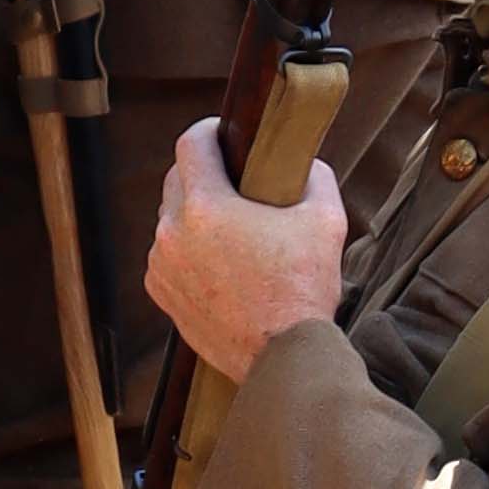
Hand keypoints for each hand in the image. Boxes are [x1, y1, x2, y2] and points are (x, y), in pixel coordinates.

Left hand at [144, 117, 346, 381]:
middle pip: (177, 178)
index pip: (191, 143)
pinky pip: (167, 256)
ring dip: (195, 215)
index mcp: (206, 207)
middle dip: (203, 172)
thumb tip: (303, 164)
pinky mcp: (162, 294)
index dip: (209, 130)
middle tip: (234, 181)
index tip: (224, 134)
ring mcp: (162, 266)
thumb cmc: (304, 290)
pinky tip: (220, 263)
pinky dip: (187, 251)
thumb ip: (313, 176)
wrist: (282, 358)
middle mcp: (173, 233)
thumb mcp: (325, 220)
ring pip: (171, 219)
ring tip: (231, 229)